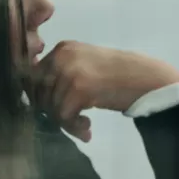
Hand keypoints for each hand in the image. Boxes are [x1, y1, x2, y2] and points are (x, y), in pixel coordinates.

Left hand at [27, 42, 178, 143]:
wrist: (144, 78)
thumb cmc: (118, 75)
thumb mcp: (85, 65)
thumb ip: (62, 73)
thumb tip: (36, 97)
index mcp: (62, 49)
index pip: (34, 76)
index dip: (39, 97)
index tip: (51, 110)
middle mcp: (62, 57)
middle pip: (39, 93)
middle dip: (52, 112)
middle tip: (71, 122)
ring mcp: (69, 72)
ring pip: (51, 107)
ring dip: (66, 123)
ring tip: (84, 127)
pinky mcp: (78, 89)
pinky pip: (64, 116)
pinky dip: (73, 128)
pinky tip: (87, 129)